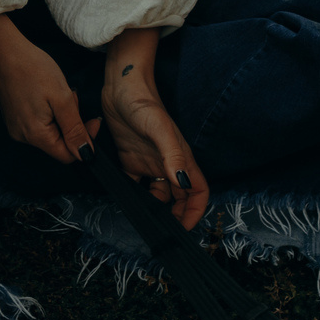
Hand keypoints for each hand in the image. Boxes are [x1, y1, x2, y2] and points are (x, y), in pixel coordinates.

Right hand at [0, 14, 97, 163]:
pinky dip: (49, 112)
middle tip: (72, 97)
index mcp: (36, 135)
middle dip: (72, 123)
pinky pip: (39, 124)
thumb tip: (85, 154)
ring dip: (61, 116)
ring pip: (50, 132)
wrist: (3, 51)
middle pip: (59, 143)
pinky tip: (47, 94)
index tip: (93, 119)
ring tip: (58, 92)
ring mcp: (16, 127)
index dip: (85, 140)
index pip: (68, 155)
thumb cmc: (32, 69)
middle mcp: (23, 137)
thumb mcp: (62, 98)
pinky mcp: (14, 118)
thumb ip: (74, 129)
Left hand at [103, 30, 207, 229]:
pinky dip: (133, 196)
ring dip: (154, 209)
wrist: (121, 86)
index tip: (184, 229)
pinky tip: (125, 203)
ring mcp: (150, 163)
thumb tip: (183, 183)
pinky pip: (136, 185)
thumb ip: (173, 156)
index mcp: (181, 159)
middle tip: (163, 233)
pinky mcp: (131, 160)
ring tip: (144, 222)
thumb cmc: (144, 103)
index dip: (195, 211)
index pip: (198, 192)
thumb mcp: (160, 130)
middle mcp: (168, 164)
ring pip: (158, 195)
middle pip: (179, 198)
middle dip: (175, 216)